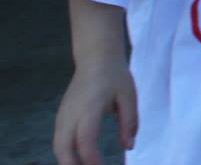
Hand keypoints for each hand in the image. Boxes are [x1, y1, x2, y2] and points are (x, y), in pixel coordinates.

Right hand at [56, 0, 133, 164]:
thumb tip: (129, 146)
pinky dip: (65, 153)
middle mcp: (71, 114)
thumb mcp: (128, 96)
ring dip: (68, 161)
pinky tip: (78, 160)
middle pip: (63, 148)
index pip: (86, 140)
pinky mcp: (61, 116)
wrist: (95, 58)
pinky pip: (59, 140)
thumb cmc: (115, 76)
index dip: (92, 159)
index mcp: (89, 108)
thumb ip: (129, 122)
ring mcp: (63, 115)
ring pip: (58, 146)